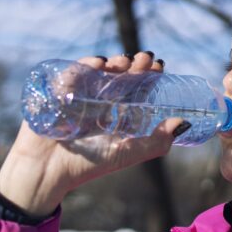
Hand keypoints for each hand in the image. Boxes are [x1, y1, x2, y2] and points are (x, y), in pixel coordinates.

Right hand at [0, 52, 182, 217]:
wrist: (48, 173)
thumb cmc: (87, 164)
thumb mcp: (127, 153)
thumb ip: (156, 142)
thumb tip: (184, 124)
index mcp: (116, 112)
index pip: (136, 88)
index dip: (148, 75)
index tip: (159, 66)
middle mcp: (99, 100)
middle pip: (119, 75)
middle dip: (133, 65)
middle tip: (145, 58)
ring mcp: (79, 94)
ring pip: (99, 70)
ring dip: (112, 63)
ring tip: (124, 61)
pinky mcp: (58, 91)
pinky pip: (73, 73)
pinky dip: (85, 65)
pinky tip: (98, 63)